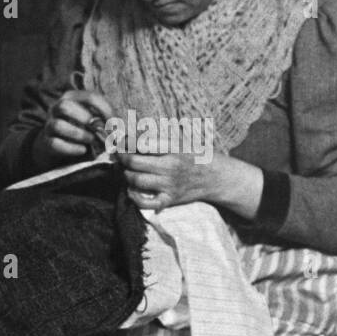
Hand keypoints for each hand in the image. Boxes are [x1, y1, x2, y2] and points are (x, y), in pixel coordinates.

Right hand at [32, 90, 113, 169]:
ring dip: (78, 134)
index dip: (105, 110)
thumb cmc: (80, 127)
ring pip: (58, 125)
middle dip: (85, 118)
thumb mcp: (91, 117)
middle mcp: (56, 108)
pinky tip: (82, 150)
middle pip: (65, 107)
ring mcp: (49, 125)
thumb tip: (122, 127)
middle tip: (99, 130)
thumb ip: (104, 118)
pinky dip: (71, 148)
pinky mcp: (46, 142)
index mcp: (71, 97)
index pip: (89, 97)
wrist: (55, 143)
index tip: (115, 123)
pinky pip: (55, 144)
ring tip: (91, 140)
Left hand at [117, 150, 262, 217]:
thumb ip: (159, 136)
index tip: (120, 142)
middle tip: (119, 156)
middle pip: (134, 162)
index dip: (126, 142)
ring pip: (136, 180)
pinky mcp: (169, 199)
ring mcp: (169, 184)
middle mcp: (170, 166)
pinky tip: (131, 190)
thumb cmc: (197, 155)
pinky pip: (145, 202)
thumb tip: (132, 133)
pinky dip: (133, 197)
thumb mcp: (182, 140)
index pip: (142, 143)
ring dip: (126, 175)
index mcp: (173, 148)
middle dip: (122, 158)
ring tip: (127, 170)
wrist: (217, 177)